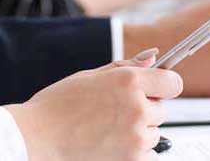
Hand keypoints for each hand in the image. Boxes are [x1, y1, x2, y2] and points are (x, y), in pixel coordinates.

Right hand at [5, 51, 182, 160]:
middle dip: (144, 110)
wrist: (37, 136)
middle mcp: (136, 107)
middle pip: (162, 110)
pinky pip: (150, 154)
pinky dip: (136, 152)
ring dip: (139, 132)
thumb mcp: (89, 76)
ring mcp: (136, 136)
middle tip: (114, 112)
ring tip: (108, 130)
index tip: (154, 90)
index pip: (172, 83)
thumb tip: (152, 58)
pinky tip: (112, 145)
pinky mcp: (132, 159)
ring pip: (155, 133)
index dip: (162, 85)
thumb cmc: (56, 106)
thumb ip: (125, 67)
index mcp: (128, 81)